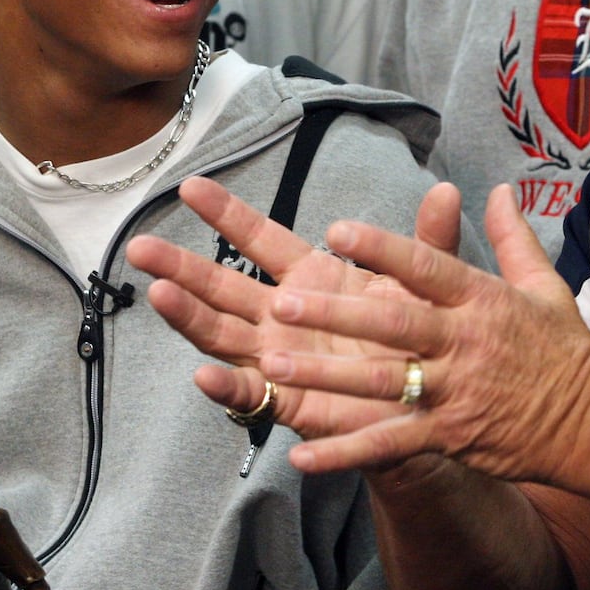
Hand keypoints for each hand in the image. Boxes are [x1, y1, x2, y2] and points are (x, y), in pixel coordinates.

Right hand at [126, 176, 455, 440]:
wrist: (431, 405)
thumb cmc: (419, 339)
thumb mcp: (423, 287)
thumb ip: (427, 243)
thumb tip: (450, 191)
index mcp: (310, 277)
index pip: (258, 238)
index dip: (226, 213)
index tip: (191, 185)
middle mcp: (282, 316)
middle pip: (220, 285)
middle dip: (179, 266)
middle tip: (139, 244)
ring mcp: (279, 359)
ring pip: (222, 335)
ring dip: (189, 317)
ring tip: (158, 294)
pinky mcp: (289, 402)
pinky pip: (252, 396)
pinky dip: (227, 387)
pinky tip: (204, 374)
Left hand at [258, 184, 589, 495]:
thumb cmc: (567, 352)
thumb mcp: (545, 287)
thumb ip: (511, 238)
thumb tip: (500, 190)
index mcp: (482, 299)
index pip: (426, 266)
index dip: (382, 248)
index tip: (337, 230)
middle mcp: (464, 342)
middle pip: (392, 322)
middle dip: (336, 312)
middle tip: (283, 303)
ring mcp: (455, 392)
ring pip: (381, 382)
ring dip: (325, 375)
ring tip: (274, 364)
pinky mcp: (451, 437)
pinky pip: (390, 444)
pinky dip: (346, 451)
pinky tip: (302, 455)